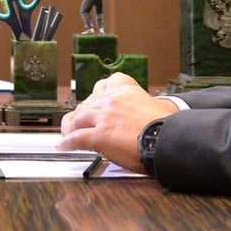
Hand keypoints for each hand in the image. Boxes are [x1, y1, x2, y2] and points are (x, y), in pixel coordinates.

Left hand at [56, 73, 175, 171]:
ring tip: (67, 134)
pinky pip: (77, 138)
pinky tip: (64, 146)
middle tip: (80, 123)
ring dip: (71, 127)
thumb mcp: (157, 106)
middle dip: (83, 114)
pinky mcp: (99, 135)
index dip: (97, 95)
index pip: (104, 84)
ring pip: (78, 119)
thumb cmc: (166, 127)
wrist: (166, 140)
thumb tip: (158, 110)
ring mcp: (104, 117)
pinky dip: (68, 143)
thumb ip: (146, 105)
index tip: (96, 101)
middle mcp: (111, 100)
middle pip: (88, 103)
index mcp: (125, 90)